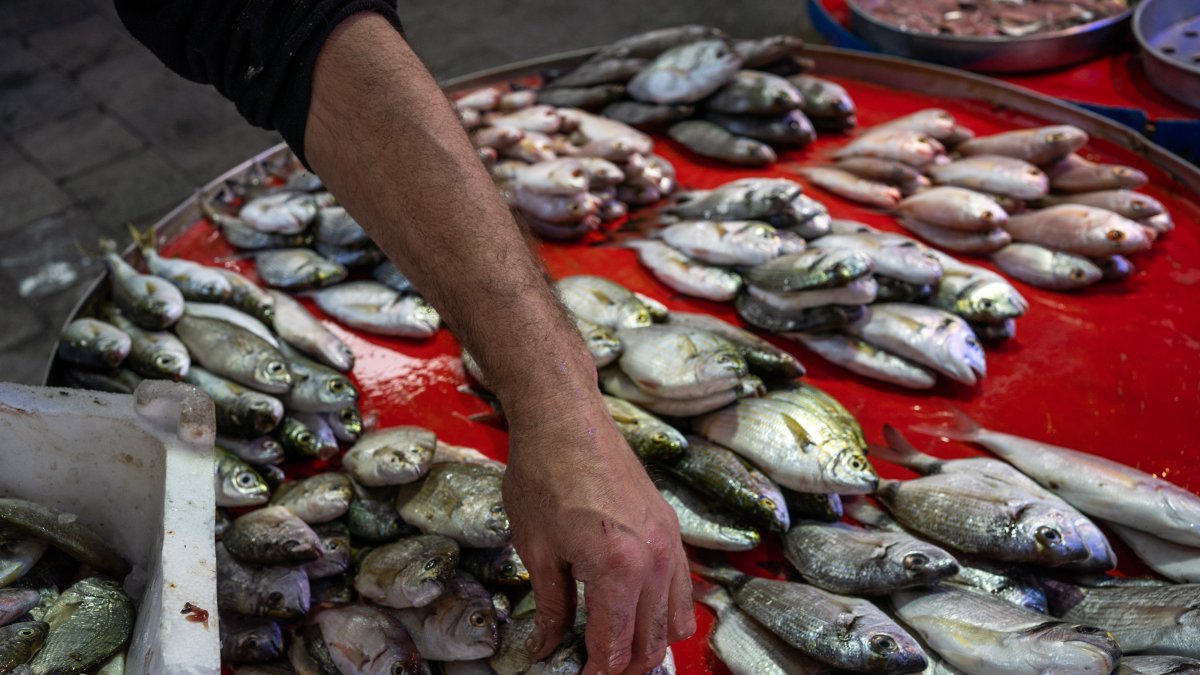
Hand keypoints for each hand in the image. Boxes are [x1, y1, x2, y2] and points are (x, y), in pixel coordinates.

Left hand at [503, 394, 695, 674]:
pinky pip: (681, 588)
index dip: (595, 673)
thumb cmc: (542, 476)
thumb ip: (550, 607)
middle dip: (625, 667)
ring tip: (614, 648)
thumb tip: (547, 649)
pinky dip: (662, 611)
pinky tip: (633, 611)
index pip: (614, 647)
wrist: (566, 417)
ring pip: (676, 621)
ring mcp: (670, 543)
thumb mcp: (537, 549)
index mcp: (617, 570)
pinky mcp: (671, 529)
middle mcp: (655, 561)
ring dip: (648, 644)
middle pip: (653, 643)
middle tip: (593, 669)